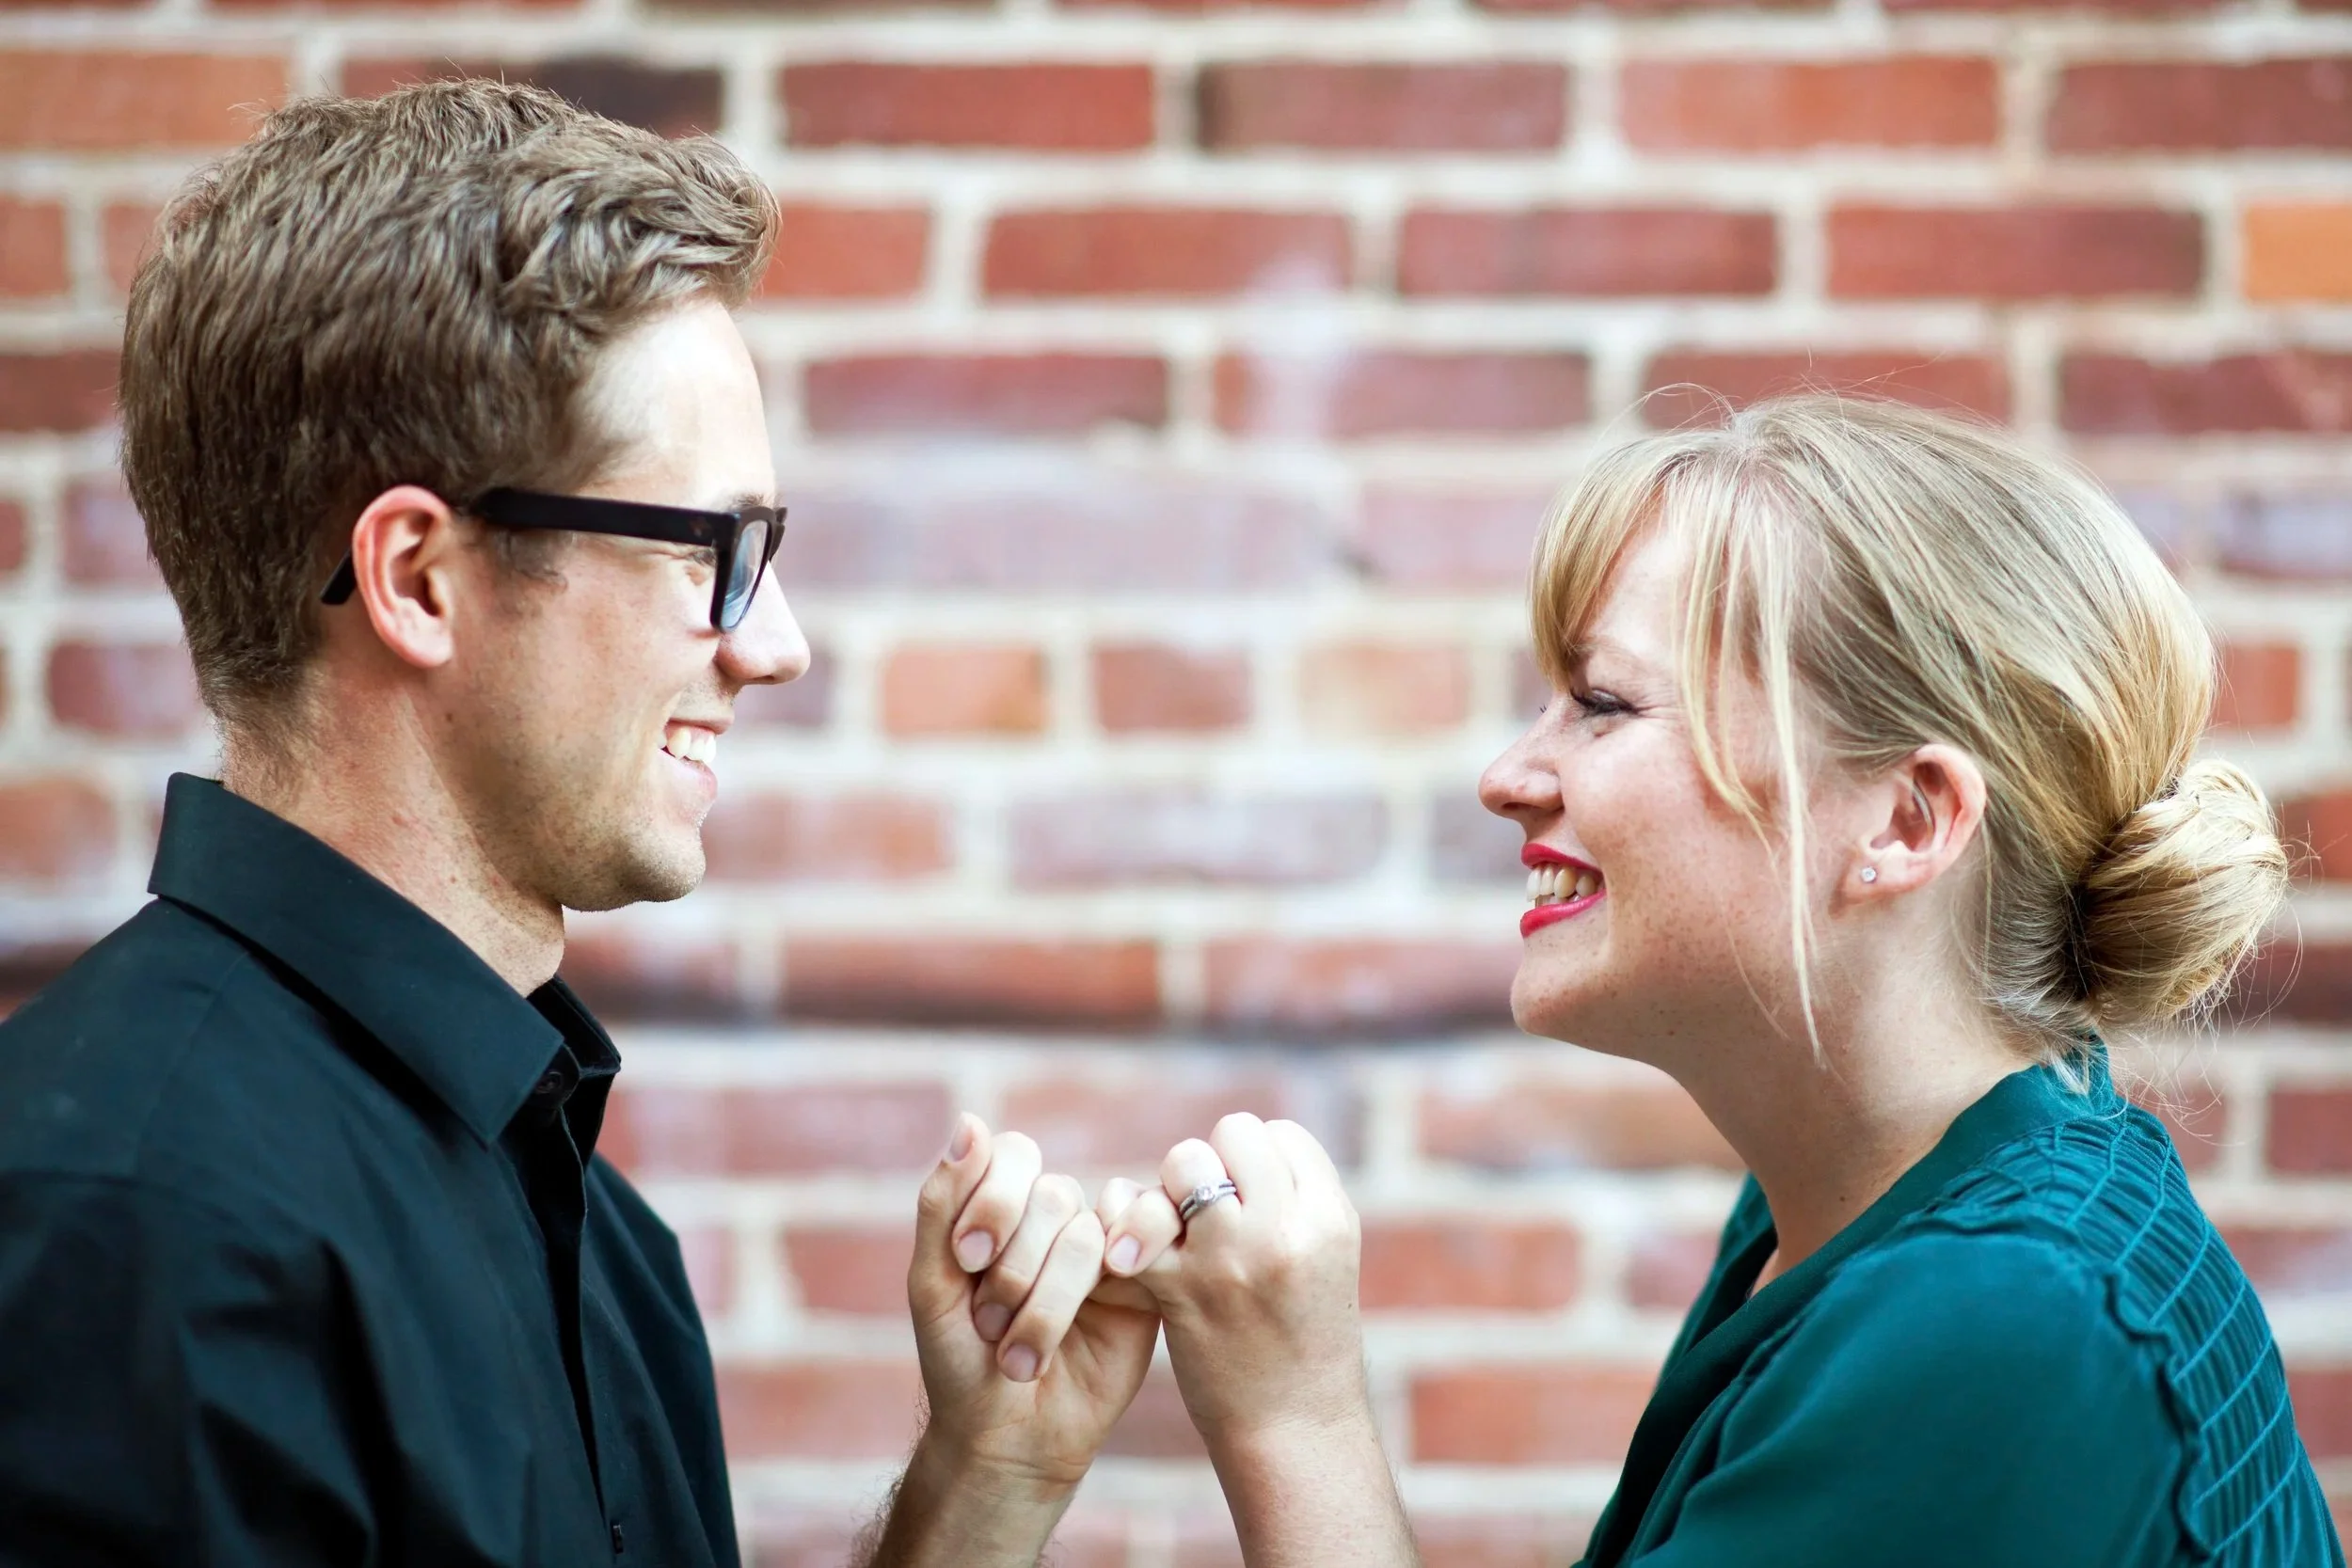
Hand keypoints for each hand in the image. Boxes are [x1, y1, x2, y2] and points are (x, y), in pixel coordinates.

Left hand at [905, 1113, 1160, 1493]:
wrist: (1005, 1441)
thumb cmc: (959, 1364)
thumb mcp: (932, 1284)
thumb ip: (943, 1204)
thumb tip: (970, 1121)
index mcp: (1003, 1208)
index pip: (1013, 1155)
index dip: (994, 1199)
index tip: (967, 1258)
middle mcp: (1056, 1222)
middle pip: (1053, 1195)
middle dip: (1015, 1267)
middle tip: (990, 1324)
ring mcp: (1102, 1251)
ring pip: (1086, 1234)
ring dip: (1045, 1303)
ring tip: (1021, 1356)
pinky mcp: (1144, 1287)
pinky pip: (1143, 1248)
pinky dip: (1112, 1279)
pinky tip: (1091, 1319)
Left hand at [1102, 1112, 1368, 1448]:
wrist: (1293, 1429)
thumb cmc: (1303, 1339)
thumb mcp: (1327, 1257)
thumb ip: (1293, 1198)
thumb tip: (1231, 1145)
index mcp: (1330, 1217)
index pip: (1280, 1134)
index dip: (1254, 1162)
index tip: (1247, 1203)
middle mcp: (1287, 1229)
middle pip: (1232, 1134)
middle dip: (1209, 1166)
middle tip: (1205, 1217)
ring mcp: (1234, 1258)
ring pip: (1184, 1162)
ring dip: (1168, 1190)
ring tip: (1172, 1234)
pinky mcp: (1181, 1289)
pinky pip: (1134, 1221)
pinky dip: (1123, 1234)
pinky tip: (1131, 1262)